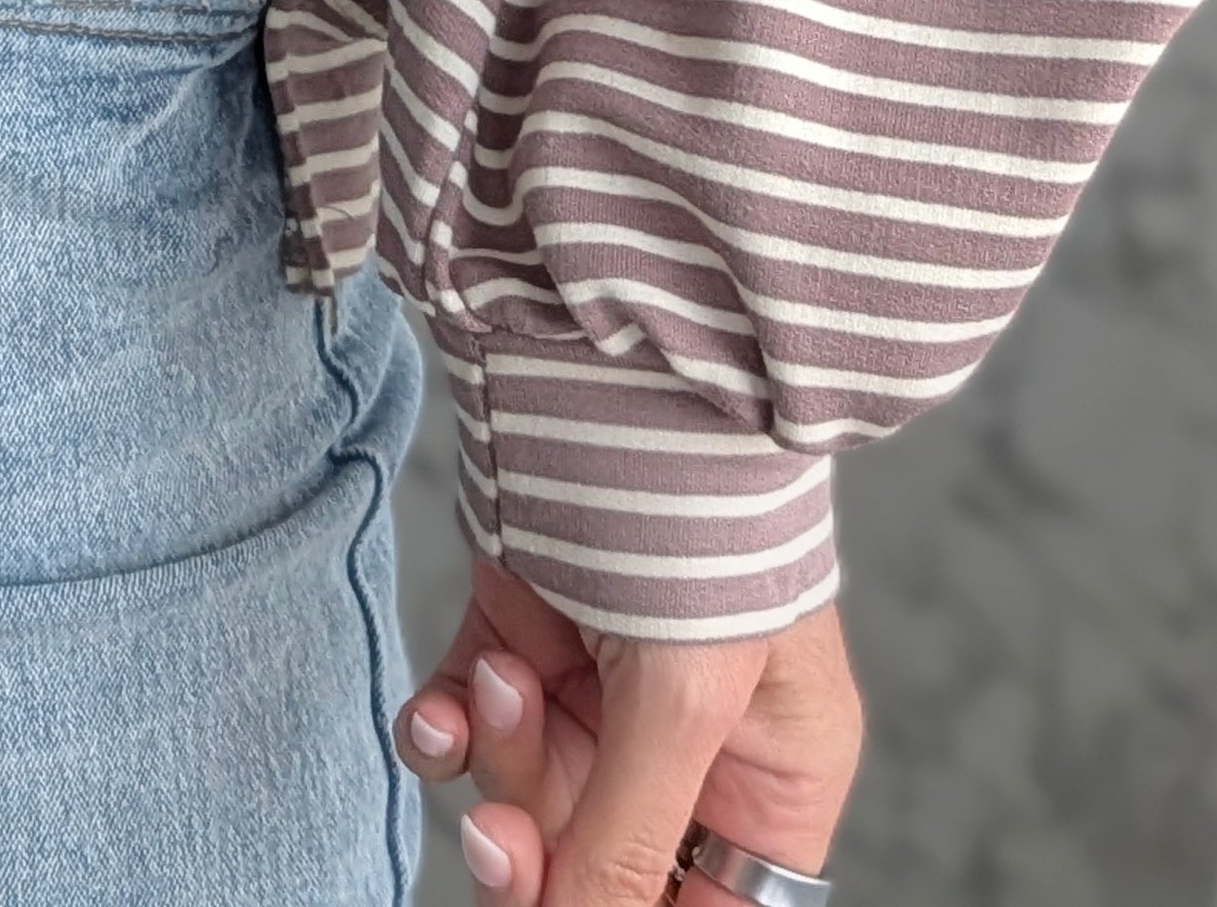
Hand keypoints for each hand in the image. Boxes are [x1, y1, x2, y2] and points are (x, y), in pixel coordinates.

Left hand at [400, 560, 862, 902]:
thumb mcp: (684, 697)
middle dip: (545, 855)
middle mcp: (691, 743)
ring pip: (528, 796)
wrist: (614, 360)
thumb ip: (631, 836)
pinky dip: (446, 727)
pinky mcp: (526, 633)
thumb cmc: (695, 514)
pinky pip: (469, 730)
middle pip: (605, 864)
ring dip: (499, 760)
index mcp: (772, 775)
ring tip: (499, 682)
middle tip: (501, 838)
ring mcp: (604, 686)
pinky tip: (444, 698)